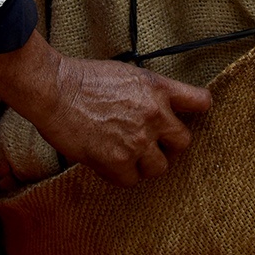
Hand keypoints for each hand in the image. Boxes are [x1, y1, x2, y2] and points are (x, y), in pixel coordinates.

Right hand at [0, 30, 212, 185]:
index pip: (201, 102)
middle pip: (183, 142)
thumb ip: (150, 93)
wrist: (54, 90)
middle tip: (148, 143)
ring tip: (125, 154)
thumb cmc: (84, 79)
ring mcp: (138, 140)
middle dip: (167, 145)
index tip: (187, 117)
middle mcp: (155, 115)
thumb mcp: (127, 74)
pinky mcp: (118, 160)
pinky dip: (120, 175)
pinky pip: (131, 180)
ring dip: (144, 163)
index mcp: (158, 89)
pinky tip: (107, 161)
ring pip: (159, 167)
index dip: (196, 111)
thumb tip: (162, 109)